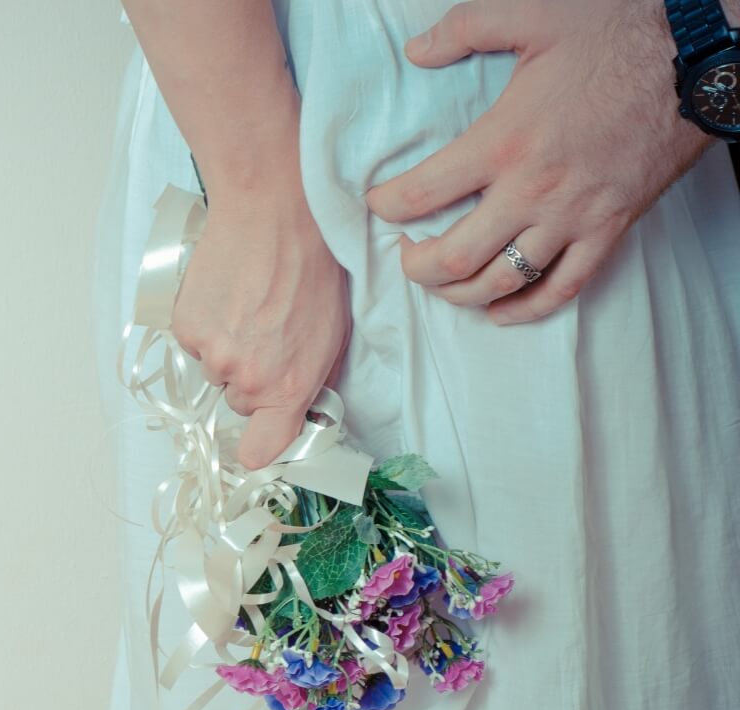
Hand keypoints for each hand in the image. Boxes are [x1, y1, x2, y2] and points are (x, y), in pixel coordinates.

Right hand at [170, 187, 351, 469]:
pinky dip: (206, 324)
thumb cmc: (312, 267)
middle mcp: (245, 379)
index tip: (261, 440)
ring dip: (227, 346)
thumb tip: (301, 405)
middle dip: (250, 375)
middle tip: (266, 331)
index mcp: (287, 387)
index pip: (262, 449)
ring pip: (214, 369)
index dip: (260, 444)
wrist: (273, 215)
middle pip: (239, 400)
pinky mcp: (186, 328)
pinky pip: (194, 342)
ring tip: (247, 304)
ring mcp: (211, 355)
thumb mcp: (333, 333)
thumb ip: (312, 379)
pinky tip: (226, 295)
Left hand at [365, 0, 719, 324]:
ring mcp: (572, 218)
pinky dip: (525, 310)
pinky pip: (562, 289)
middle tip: (406, 254)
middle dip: (415, 267)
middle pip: (453, 260)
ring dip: (459, 294)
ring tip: (443, 281)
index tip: (380, 203)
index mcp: (503, 143)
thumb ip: (465, 29)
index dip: (387, 206)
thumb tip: (416, 51)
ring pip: (500, 283)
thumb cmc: (616, 35)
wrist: (697, 59)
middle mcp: (533, 191)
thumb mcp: (534, 14)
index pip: (420, 195)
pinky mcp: (609, 229)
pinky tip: (500, 312)